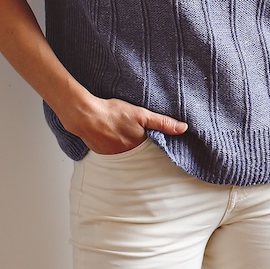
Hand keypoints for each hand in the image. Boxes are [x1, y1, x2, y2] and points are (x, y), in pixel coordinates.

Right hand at [63, 95, 187, 154]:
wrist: (85, 115)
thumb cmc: (113, 113)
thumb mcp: (142, 114)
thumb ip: (163, 123)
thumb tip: (184, 129)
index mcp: (139, 145)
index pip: (153, 149)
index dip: (156, 143)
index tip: (159, 140)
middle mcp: (127, 154)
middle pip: (139, 152)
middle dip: (142, 145)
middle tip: (139, 134)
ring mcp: (113, 155)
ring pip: (126, 152)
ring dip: (127, 146)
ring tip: (125, 134)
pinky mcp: (101, 153)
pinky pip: (113, 152)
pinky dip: (115, 145)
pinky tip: (114, 136)